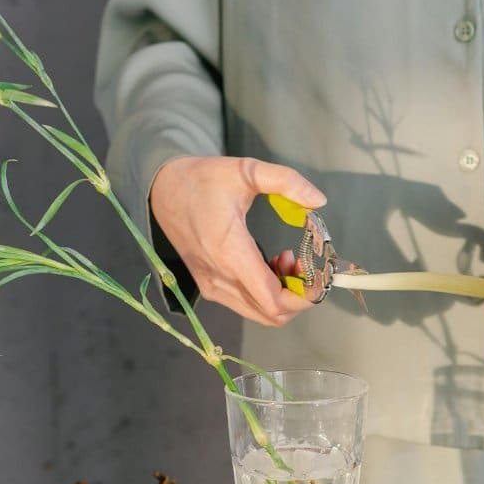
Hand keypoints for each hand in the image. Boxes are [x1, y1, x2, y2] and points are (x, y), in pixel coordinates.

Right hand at [149, 156, 325, 326]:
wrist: (163, 191)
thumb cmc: (203, 179)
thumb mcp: (246, 170)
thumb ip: (286, 181)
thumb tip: (319, 200)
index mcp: (228, 252)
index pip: (272, 298)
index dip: (304, 296)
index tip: (320, 274)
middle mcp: (219, 278)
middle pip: (271, 313)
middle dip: (299, 295)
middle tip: (306, 263)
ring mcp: (212, 287)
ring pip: (261, 313)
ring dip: (284, 295)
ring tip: (288, 261)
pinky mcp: (209, 288)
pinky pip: (247, 305)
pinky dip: (267, 294)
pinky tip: (271, 264)